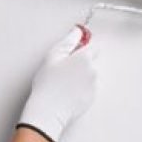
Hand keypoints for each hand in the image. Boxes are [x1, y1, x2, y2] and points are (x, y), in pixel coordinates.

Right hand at [17, 26, 98, 141]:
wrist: (48, 110)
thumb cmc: (47, 83)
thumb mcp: (53, 56)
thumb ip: (69, 40)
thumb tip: (77, 31)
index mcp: (85, 58)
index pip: (92, 46)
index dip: (81, 48)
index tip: (72, 53)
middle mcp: (93, 71)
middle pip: (91, 61)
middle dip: (81, 63)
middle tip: (63, 70)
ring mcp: (94, 86)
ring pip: (89, 75)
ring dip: (81, 76)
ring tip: (63, 83)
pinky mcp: (92, 98)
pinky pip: (88, 88)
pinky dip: (81, 88)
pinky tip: (67, 92)